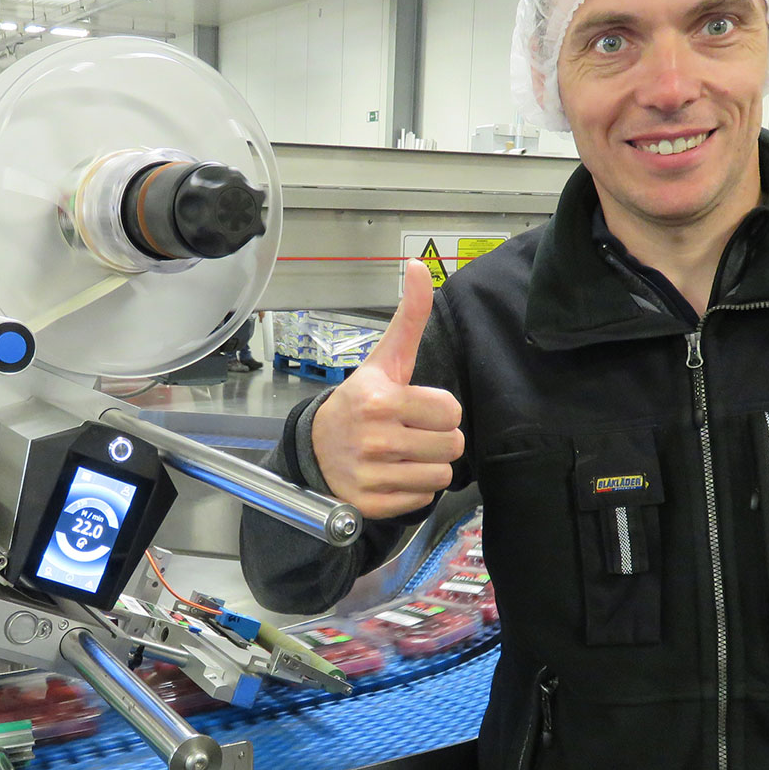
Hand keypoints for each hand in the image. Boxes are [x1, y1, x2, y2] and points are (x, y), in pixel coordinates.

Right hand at [312, 259, 463, 518]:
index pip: (451, 411)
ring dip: (429, 465)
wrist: (316, 449)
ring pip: (442, 475)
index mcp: (380, 399)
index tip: (416, 407)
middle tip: (413, 432)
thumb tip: (420, 265)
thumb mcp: (384, 360)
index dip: (440, 410)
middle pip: (452, 445)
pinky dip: (414, 490)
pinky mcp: (372, 504)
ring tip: (404, 454)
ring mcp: (372, 474)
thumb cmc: (360, 402)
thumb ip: (409, 316)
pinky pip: (424, 500)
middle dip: (439, 439)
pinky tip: (393, 475)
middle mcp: (375, 438)